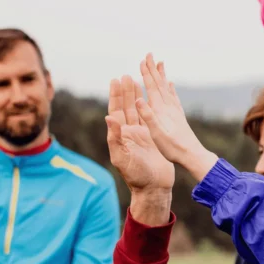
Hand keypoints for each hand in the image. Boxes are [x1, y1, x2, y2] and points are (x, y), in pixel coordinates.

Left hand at [105, 75, 174, 193]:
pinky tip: (150, 99)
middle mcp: (130, 133)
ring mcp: (142, 136)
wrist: (154, 187)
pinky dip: (149, 108)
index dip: (115, 96)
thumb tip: (108, 118)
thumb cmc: (136, 176)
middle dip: (126, 92)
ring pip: (138, 112)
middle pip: (126, 108)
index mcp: (121, 136)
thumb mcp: (123, 158)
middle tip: (126, 75)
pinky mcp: (153, 139)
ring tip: (137, 81)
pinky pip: (150, 119)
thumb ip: (115, 138)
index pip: (116, 111)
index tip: (115, 80)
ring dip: (136, 97)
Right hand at [135, 53, 218, 181]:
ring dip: (162, 75)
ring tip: (161, 64)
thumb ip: (148, 116)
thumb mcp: (156, 134)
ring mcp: (175, 111)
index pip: (152, 87)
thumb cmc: (173, 147)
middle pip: (159, 84)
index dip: (146, 73)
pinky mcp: (179, 117)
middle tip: (150, 54)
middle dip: (153, 69)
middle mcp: (169, 107)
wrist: (192, 155)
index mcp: (160, 110)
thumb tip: (138, 99)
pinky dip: (171, 89)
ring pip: (167, 88)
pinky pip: (174, 98)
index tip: (142, 60)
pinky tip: (171, 85)